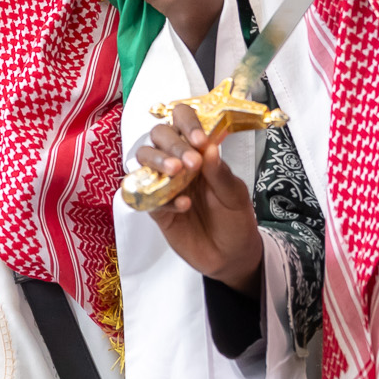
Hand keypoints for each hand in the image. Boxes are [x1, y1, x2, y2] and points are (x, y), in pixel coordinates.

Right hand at [134, 103, 265, 294]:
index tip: (199, 140)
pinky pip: (145, 194)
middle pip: (158, 135)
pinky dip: (161, 197)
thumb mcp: (235, 195)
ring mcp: (163, 183)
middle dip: (170, 144)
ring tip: (177, 174)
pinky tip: (182, 206)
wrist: (231, 257)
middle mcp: (178, 162)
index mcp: (199, 151)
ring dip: (157, 161)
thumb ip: (219, 173)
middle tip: (189, 162)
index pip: (183, 121)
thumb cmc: (235, 219)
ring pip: (143, 158)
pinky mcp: (154, 207)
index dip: (186, 123)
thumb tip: (208, 147)